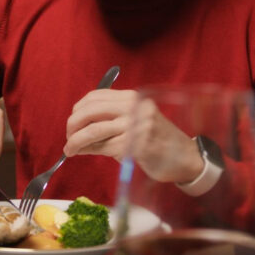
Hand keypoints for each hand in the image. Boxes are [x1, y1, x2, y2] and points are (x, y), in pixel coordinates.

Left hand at [64, 89, 202, 183]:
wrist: (186, 158)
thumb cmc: (158, 141)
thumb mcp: (136, 121)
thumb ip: (111, 119)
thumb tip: (78, 128)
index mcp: (132, 98)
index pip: (96, 97)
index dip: (78, 109)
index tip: (72, 123)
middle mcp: (134, 107)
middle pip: (91, 111)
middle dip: (73, 125)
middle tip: (68, 137)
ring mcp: (135, 126)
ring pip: (94, 130)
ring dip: (76, 141)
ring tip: (69, 150)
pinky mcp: (135, 146)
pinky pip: (104, 147)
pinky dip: (89, 151)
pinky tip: (84, 153)